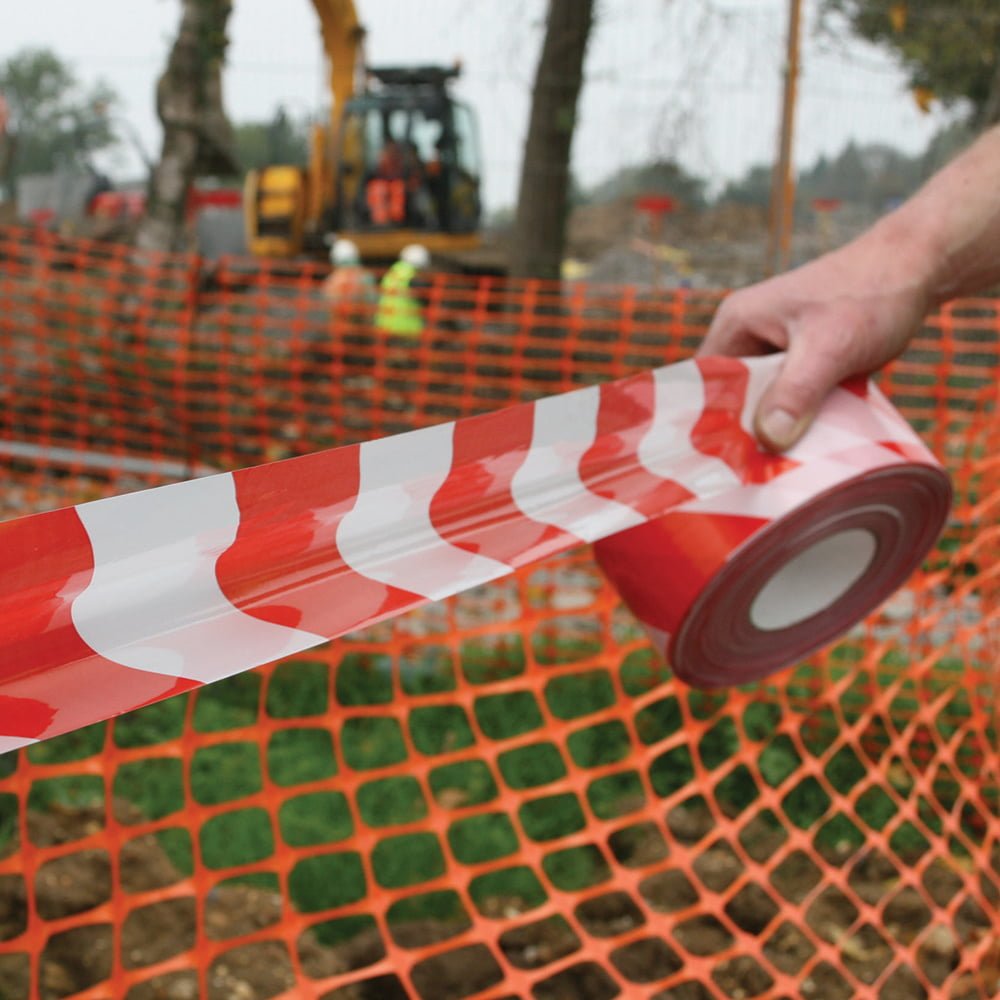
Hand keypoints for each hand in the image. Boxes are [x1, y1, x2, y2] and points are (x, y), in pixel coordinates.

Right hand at [700, 233, 930, 450]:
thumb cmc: (871, 294)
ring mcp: (775, 350)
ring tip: (776, 468)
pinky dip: (796, 423)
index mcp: (736, 323)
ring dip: (772, 431)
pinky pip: (788, 402)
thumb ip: (796, 391)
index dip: (707, 422)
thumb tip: (767, 439)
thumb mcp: (830, 346)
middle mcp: (748, 336)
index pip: (702, 383)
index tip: (718, 463)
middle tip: (750, 475)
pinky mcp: (802, 363)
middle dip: (741, 433)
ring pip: (761, 404)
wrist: (920, 267)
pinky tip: (804, 449)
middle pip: (730, 398)